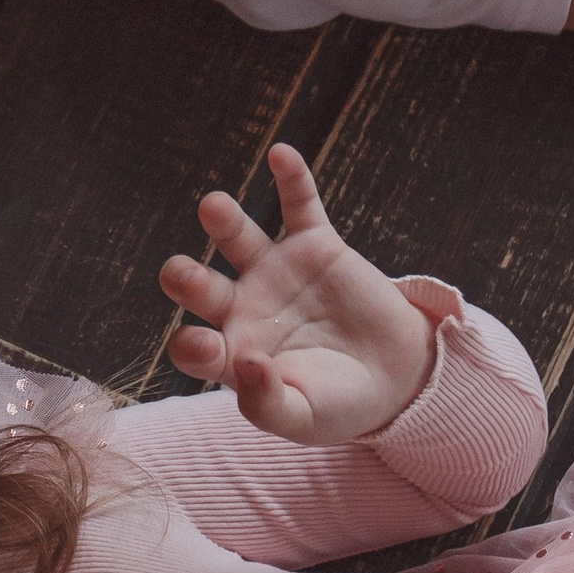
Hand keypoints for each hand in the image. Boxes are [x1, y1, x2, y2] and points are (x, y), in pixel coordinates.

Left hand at [157, 141, 436, 441]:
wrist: (396, 376)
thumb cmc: (339, 405)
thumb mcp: (303, 418)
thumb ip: (267, 403)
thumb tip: (246, 364)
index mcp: (230, 354)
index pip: (194, 347)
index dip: (191, 346)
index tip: (204, 346)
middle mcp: (243, 307)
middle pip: (202, 287)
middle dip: (187, 279)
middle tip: (178, 273)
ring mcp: (277, 272)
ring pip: (240, 238)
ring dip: (225, 220)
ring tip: (213, 207)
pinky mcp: (316, 246)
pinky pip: (300, 206)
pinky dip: (291, 180)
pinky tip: (280, 154)